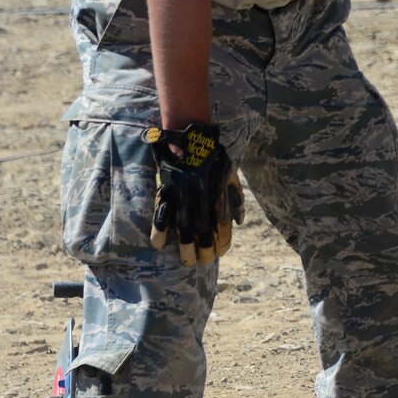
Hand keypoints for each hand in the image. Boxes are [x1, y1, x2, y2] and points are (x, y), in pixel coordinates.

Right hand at [146, 122, 236, 265]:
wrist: (193, 135)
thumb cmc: (214, 157)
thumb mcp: (231, 174)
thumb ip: (237, 197)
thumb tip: (239, 222)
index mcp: (218, 191)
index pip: (222, 223)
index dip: (223, 241)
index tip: (221, 252)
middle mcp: (200, 195)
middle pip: (203, 230)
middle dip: (204, 250)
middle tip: (203, 263)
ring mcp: (182, 192)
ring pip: (183, 226)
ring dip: (185, 247)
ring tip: (188, 261)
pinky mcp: (165, 188)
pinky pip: (161, 213)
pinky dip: (159, 231)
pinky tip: (160, 245)